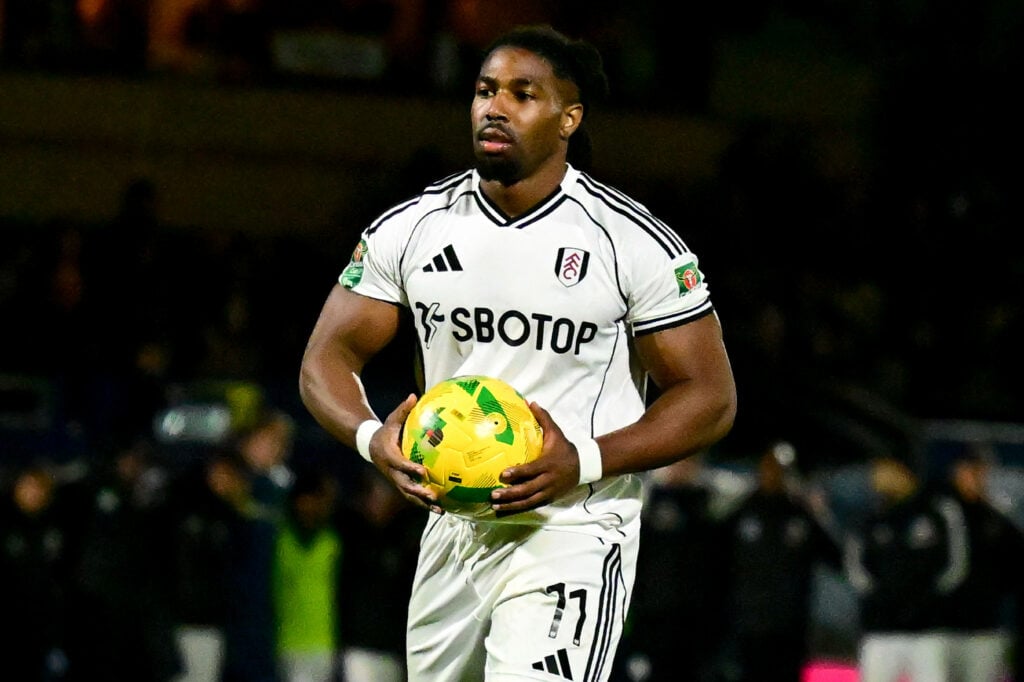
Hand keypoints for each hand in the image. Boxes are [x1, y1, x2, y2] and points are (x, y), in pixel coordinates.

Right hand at [370, 393, 443, 513]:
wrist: (371, 446)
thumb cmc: (386, 430)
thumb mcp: (392, 419)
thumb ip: (403, 410)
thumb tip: (413, 396)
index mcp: (389, 455)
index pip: (399, 464)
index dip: (410, 468)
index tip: (423, 472)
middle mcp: (392, 471)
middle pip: (404, 485)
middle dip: (418, 492)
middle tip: (433, 497)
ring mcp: (396, 479)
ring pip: (409, 495)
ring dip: (423, 504)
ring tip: (440, 511)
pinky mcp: (401, 483)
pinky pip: (413, 495)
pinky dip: (424, 503)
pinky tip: (441, 508)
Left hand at [490, 401, 581, 514]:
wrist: (584, 466)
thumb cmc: (564, 448)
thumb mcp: (556, 432)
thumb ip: (543, 418)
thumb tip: (530, 402)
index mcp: (548, 464)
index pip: (532, 470)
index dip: (518, 473)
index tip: (503, 474)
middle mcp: (548, 480)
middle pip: (528, 490)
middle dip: (510, 493)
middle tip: (493, 494)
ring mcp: (548, 492)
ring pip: (528, 501)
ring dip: (511, 505)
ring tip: (495, 506)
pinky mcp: (548, 499)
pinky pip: (531, 506)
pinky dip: (518, 508)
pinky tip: (504, 510)